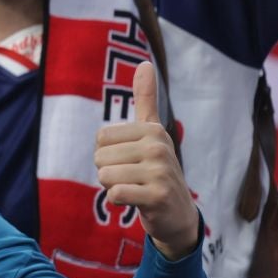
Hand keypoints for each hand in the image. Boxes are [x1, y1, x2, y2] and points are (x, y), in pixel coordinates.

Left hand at [95, 61, 197, 260]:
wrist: (177, 214)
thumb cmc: (155, 171)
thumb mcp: (152, 134)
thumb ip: (146, 100)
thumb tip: (145, 63)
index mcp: (152, 130)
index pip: (101, 138)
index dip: (107, 154)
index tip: (129, 161)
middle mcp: (159, 146)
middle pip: (100, 157)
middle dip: (110, 173)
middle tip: (133, 179)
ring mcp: (160, 171)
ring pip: (105, 176)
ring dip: (113, 187)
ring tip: (135, 189)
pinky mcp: (157, 195)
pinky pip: (114, 194)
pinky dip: (118, 201)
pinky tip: (136, 201)